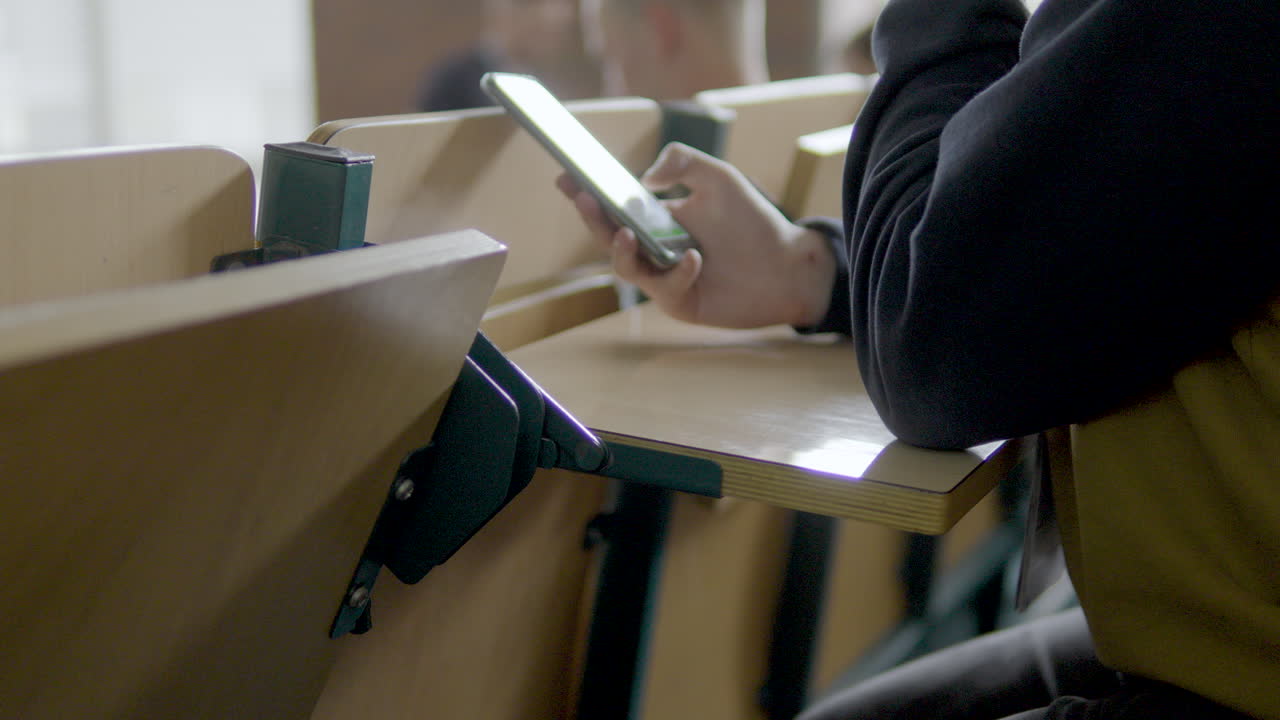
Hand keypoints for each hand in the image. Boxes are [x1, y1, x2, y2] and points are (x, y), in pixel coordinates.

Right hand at [556, 142, 836, 328]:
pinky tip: (695, 258)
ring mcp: (663, 278)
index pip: (614, 205)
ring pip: (627, 268)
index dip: (587, 193)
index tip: (567, 176)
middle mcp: (654, 249)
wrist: (787, 266)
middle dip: (592, 218)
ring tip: (627, 233)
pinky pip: (666, 290)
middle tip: (584, 197)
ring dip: (621, 251)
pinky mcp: (680, 303)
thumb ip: (684, 162)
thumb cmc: (753, 222)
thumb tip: (646, 178)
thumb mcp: (720, 178)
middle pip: (609, 236)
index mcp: (657, 218)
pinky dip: (677, 273)